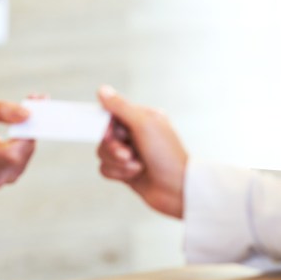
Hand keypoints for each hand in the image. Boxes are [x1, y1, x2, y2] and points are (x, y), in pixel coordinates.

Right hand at [0, 97, 34, 187]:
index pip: (10, 154)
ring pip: (23, 160)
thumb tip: (27, 115)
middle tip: (30, 109)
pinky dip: (24, 148)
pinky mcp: (3, 179)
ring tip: (21, 121)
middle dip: (29, 133)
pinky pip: (21, 164)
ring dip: (28, 140)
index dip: (25, 136)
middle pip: (19, 157)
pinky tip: (18, 134)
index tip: (30, 115)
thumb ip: (1, 109)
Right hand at [97, 86, 187, 217]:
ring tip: (137, 166)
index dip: (106, 125)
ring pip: (102, 153)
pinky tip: (135, 174)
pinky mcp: (125, 171)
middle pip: (104, 135)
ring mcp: (129, 153)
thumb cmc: (166, 155)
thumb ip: (121, 107)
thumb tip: (102, 90)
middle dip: (114, 147)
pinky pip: (105, 169)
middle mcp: (134, 134)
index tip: (110, 133)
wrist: (177, 189)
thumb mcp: (144, 124)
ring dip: (118, 162)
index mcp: (141, 118)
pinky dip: (118, 173)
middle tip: (128, 153)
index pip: (111, 114)